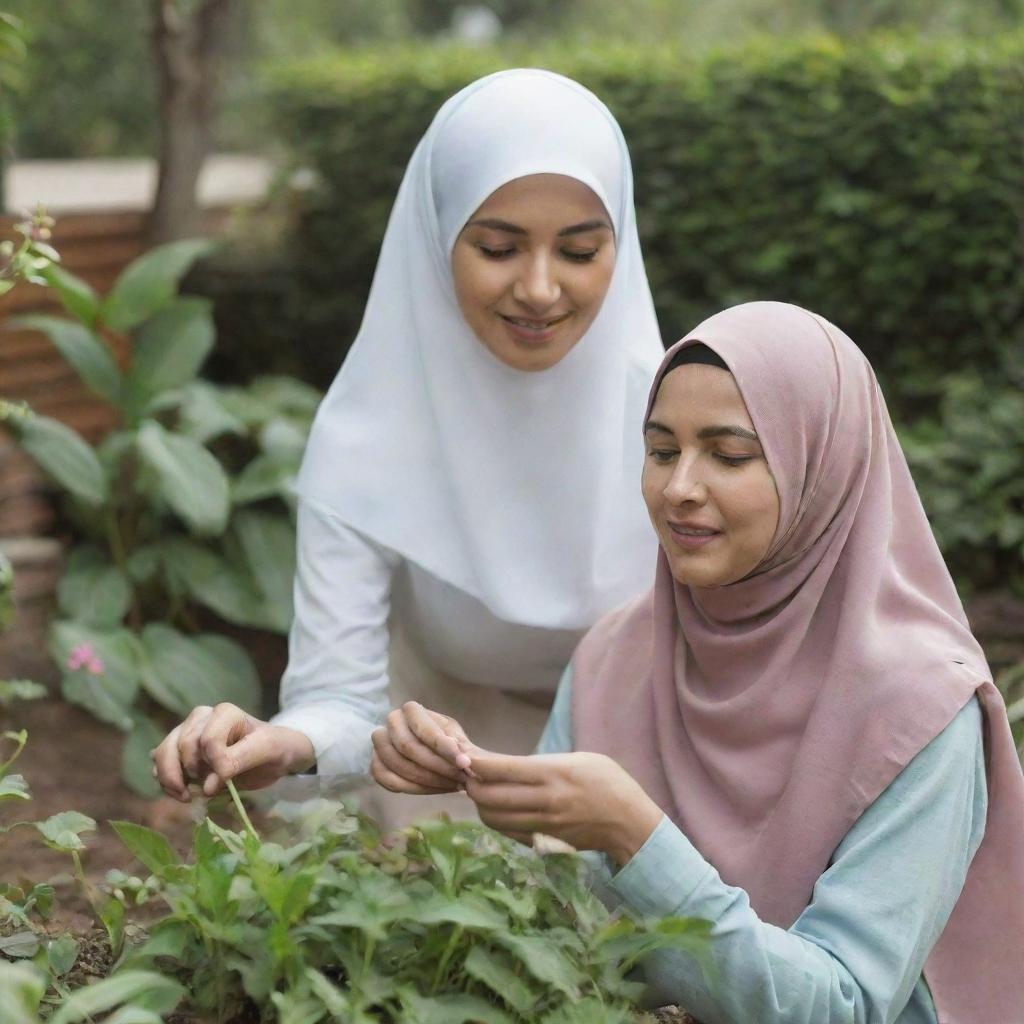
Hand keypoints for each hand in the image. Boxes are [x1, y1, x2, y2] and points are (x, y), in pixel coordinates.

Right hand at [152, 703, 315, 801]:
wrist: (269, 756)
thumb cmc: (272, 748)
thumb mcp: (269, 749)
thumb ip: (240, 760)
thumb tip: (207, 786)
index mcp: (225, 712)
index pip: (208, 740)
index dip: (216, 764)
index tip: (227, 778)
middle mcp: (201, 717)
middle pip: (183, 747)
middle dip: (195, 772)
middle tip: (212, 787)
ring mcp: (186, 731)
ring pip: (163, 753)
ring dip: (172, 780)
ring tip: (187, 796)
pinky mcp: (177, 749)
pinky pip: (159, 764)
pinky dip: (165, 782)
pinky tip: (182, 792)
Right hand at [370, 701, 473, 794]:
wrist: (439, 757)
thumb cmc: (449, 744)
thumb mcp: (459, 741)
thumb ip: (461, 747)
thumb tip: (464, 758)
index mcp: (411, 710)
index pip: (424, 729)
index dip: (444, 747)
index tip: (464, 762)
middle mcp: (392, 721)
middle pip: (407, 747)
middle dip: (436, 765)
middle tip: (459, 778)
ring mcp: (380, 742)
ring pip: (396, 764)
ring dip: (426, 779)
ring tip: (450, 785)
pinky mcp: (376, 764)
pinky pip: (386, 779)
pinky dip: (409, 787)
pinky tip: (431, 789)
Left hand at [464, 750, 663, 866]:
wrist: (630, 823)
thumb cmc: (608, 782)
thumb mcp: (579, 759)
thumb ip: (543, 764)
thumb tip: (506, 766)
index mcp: (554, 774)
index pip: (501, 770)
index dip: (476, 764)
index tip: (463, 756)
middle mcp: (546, 801)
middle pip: (490, 797)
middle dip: (471, 784)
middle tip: (467, 774)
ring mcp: (545, 824)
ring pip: (494, 819)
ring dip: (481, 805)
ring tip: (480, 791)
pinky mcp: (545, 841)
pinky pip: (509, 833)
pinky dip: (497, 820)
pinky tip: (499, 809)